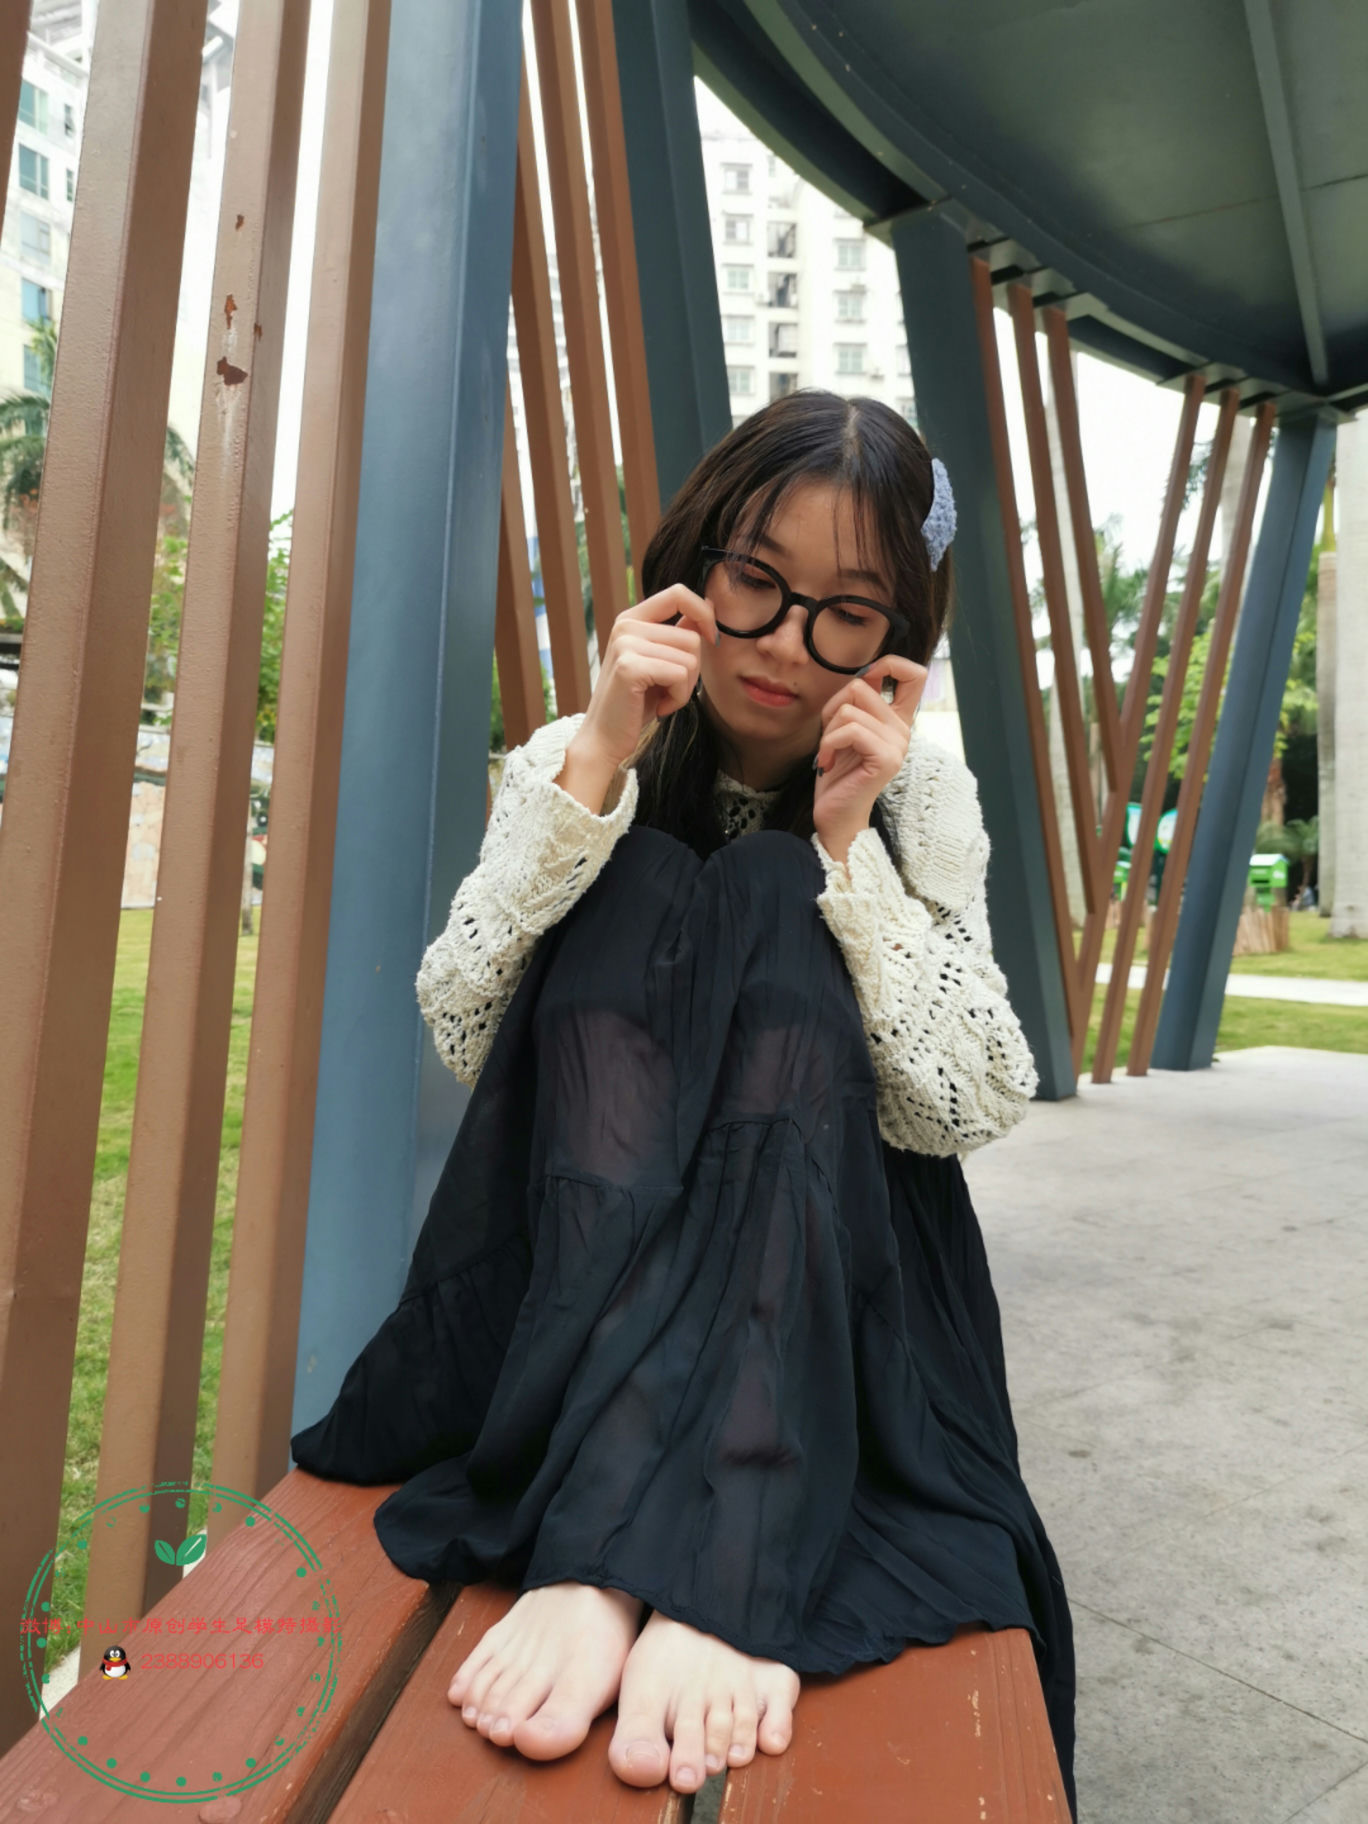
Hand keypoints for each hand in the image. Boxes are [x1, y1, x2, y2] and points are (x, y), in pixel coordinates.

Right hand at [570, 584, 720, 772]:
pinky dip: (678, 698)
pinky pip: (680, 676)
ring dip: (684, 688)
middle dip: (692, 671)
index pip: (678, 593)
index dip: (703, 612)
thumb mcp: (660, 663)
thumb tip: (710, 606)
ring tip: (661, 699)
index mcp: (632, 619)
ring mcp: (626, 644)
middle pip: (692, 637)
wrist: (604, 738)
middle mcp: (626, 626)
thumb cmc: (635, 703)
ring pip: (690, 659)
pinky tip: (658, 707)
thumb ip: (678, 634)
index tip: (712, 638)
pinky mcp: (630, 667)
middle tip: (668, 690)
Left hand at [813, 657, 928, 861]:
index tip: (865, 680)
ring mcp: (898, 744)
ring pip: (850, 708)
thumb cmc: (837, 772)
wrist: (836, 815)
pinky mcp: (886, 758)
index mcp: (896, 719)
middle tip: (831, 736)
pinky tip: (828, 762)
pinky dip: (829, 744)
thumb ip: (857, 702)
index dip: (889, 663)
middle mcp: (903, 729)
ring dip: (828, 730)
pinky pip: (850, 729)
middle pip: (861, 685)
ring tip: (831, 752)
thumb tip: (862, 673)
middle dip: (833, 707)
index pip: (915, 674)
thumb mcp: (844, 728)